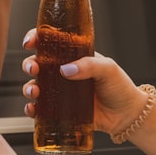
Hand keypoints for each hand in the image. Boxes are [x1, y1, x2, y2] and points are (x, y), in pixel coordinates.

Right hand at [21, 28, 146, 136]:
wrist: (126, 115)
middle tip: (34, 68)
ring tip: (35, 92)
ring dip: (29, 87)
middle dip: (29, 64)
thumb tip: (66, 69)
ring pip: (35, 86)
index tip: (30, 42)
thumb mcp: (108, 69)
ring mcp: (60, 91)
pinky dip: (32, 109)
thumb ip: (89, 65)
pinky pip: (40, 109)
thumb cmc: (120, 87)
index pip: (50, 42)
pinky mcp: (60, 110)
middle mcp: (63, 72)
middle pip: (37, 63)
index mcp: (73, 56)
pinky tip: (33, 109)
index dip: (36, 39)